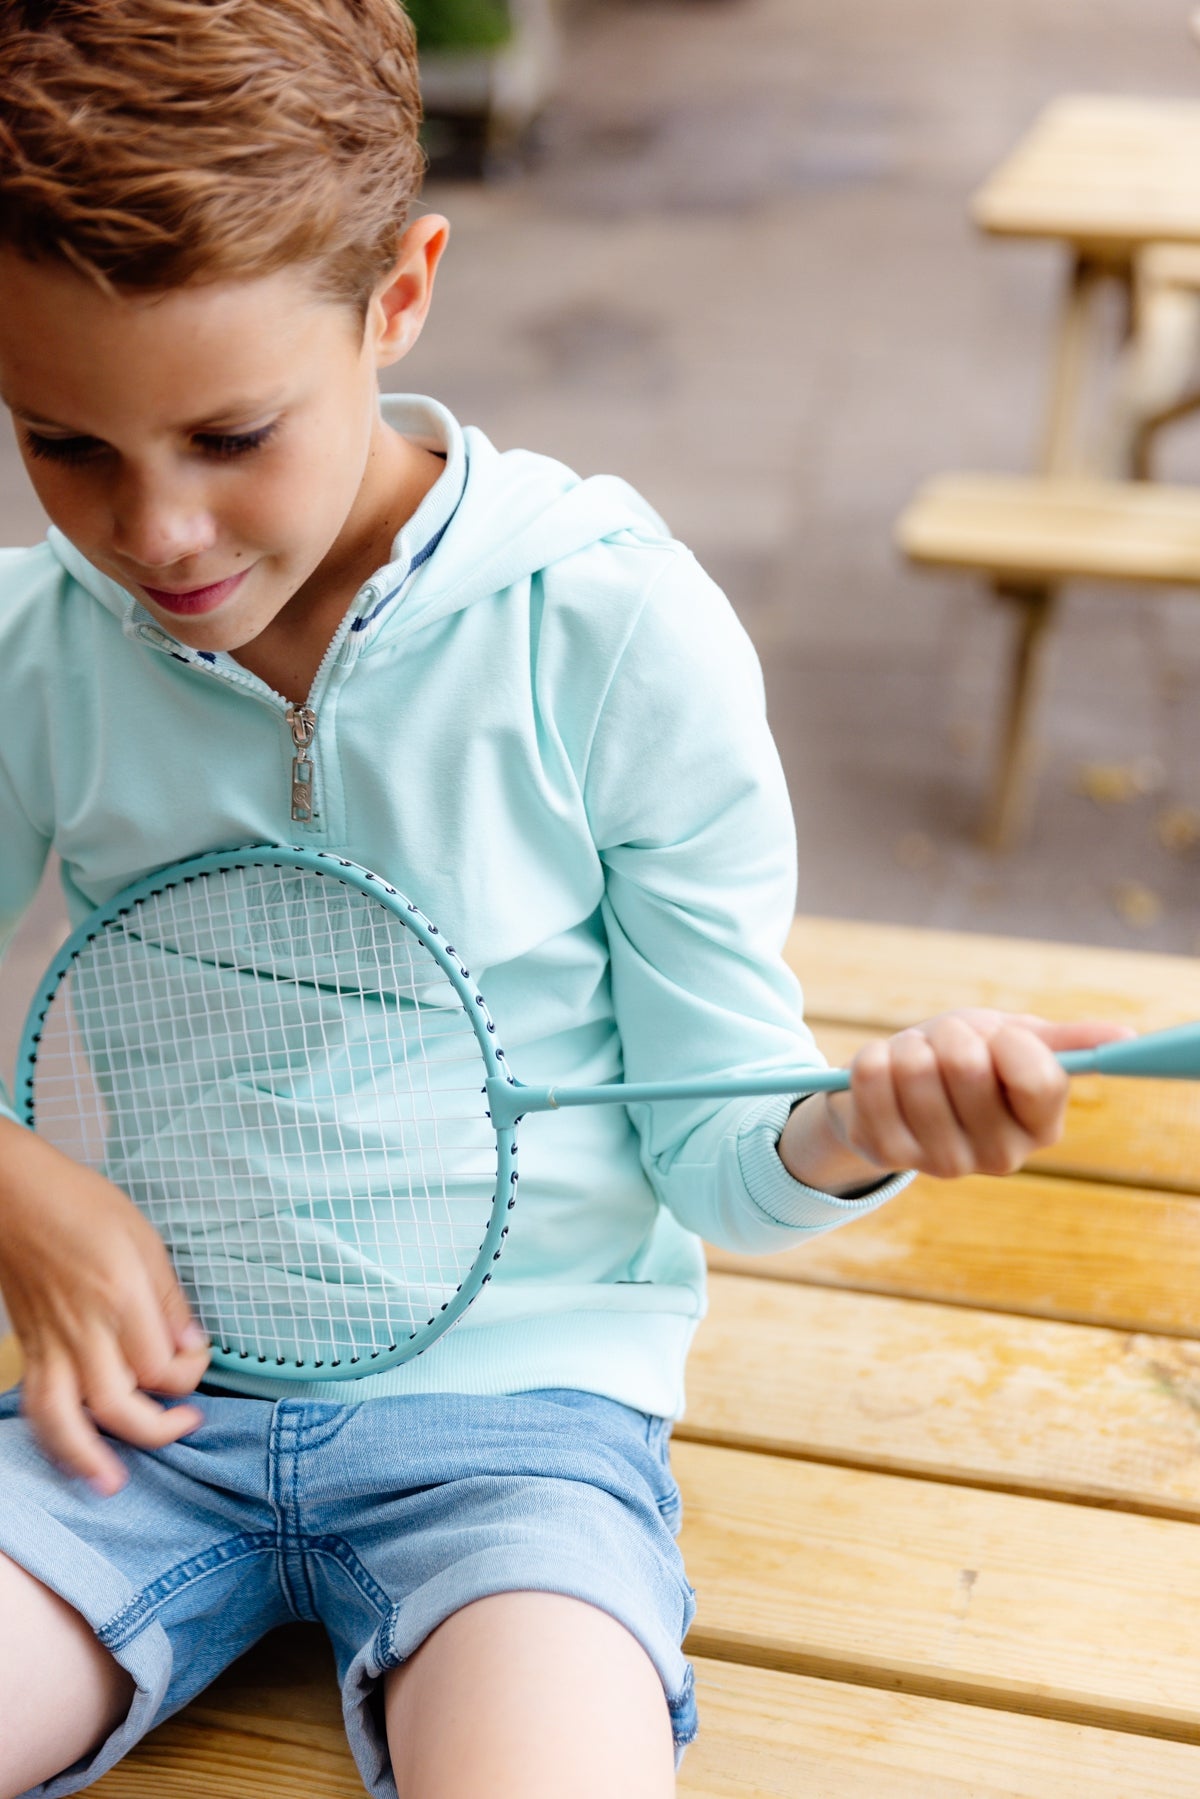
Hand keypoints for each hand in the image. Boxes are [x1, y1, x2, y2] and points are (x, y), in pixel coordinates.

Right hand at [0, 1120, 210, 1495]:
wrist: (14, 1194)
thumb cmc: (80, 1203)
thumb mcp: (143, 1236)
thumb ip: (169, 1297)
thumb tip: (190, 1345)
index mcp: (121, 1299)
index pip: (164, 1367)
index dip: (190, 1373)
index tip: (197, 1357)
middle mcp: (84, 1331)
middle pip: (121, 1405)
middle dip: (158, 1426)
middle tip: (186, 1422)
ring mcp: (50, 1343)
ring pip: (65, 1419)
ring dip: (88, 1458)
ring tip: (113, 1483)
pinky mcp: (29, 1347)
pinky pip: (36, 1402)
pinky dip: (51, 1436)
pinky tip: (71, 1450)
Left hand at [779, 1010, 1133, 1191]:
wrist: (899, 1090)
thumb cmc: (968, 1058)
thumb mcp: (1015, 1041)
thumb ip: (1064, 1041)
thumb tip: (1125, 1036)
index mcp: (1042, 1127)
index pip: (1040, 1079)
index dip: (1011, 1042)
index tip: (998, 1035)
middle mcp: (998, 1157)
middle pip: (968, 1065)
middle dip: (952, 1034)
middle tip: (948, 1044)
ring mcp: (941, 1162)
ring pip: (915, 1068)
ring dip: (910, 1044)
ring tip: (916, 1058)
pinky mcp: (888, 1154)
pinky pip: (872, 1078)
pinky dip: (874, 1057)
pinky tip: (885, 1073)